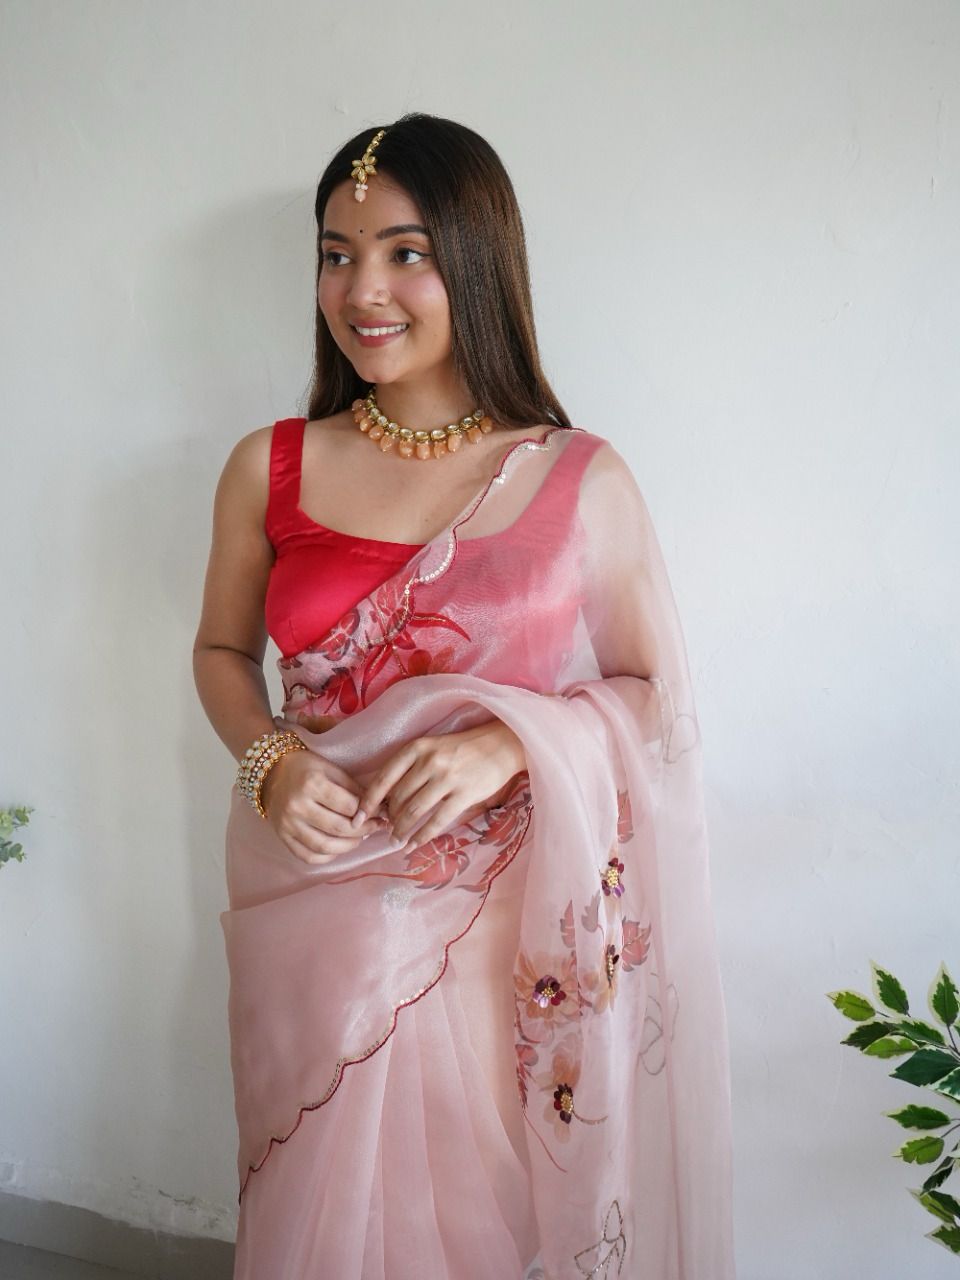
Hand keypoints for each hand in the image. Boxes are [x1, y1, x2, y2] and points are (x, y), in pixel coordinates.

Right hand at [261, 748, 387, 865]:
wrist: (270, 774)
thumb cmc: (305, 768)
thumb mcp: (331, 769)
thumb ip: (354, 789)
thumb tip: (379, 808)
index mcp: (311, 784)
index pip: (349, 806)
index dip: (371, 812)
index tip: (382, 813)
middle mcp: (297, 806)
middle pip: (339, 828)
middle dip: (364, 830)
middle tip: (376, 826)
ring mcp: (288, 825)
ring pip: (325, 847)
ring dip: (349, 846)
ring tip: (361, 837)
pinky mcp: (282, 837)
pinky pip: (308, 856)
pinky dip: (328, 856)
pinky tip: (339, 847)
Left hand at [355, 721, 526, 851]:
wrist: (501, 745)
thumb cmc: (463, 748)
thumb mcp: (432, 748)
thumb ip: (410, 768)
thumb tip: (385, 799)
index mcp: (417, 748)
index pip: (383, 777)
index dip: (368, 801)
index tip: (357, 818)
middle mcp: (429, 762)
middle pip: (397, 798)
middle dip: (388, 818)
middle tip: (384, 830)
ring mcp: (447, 778)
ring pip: (414, 811)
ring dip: (401, 830)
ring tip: (395, 841)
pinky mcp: (464, 794)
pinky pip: (437, 821)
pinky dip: (422, 836)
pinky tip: (413, 845)